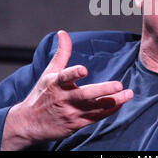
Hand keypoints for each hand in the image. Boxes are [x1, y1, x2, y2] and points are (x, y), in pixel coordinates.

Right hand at [1, 30, 133, 149]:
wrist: (29, 124)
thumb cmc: (41, 94)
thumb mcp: (48, 73)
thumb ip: (61, 53)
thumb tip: (63, 33)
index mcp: (55, 84)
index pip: (65, 77)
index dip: (74, 73)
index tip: (84, 69)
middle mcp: (63, 99)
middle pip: (85, 95)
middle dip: (102, 90)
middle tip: (119, 85)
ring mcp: (71, 113)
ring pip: (95, 108)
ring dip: (113, 101)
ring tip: (128, 94)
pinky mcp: (77, 124)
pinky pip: (96, 117)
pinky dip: (109, 110)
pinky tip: (121, 103)